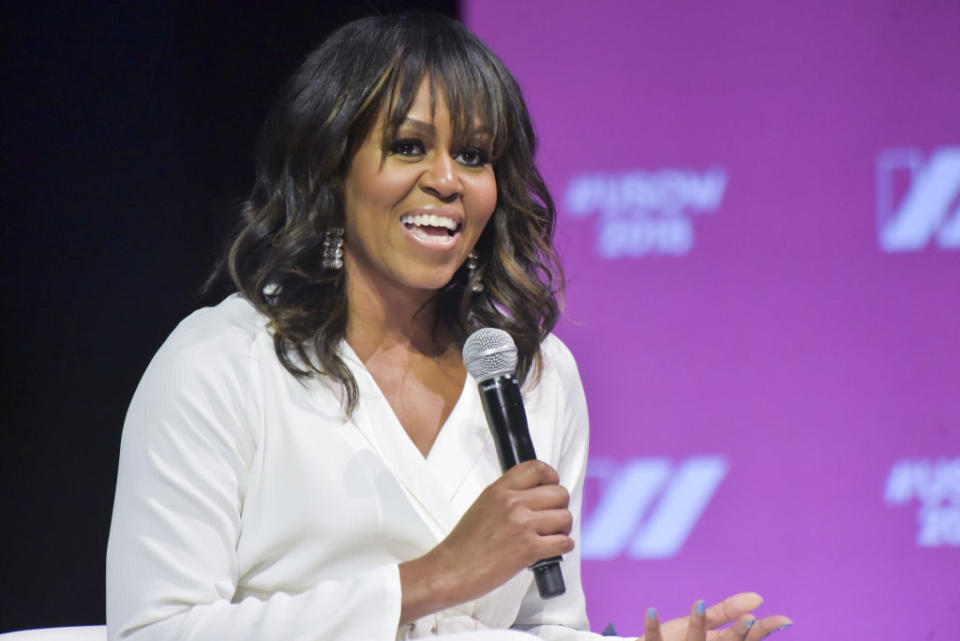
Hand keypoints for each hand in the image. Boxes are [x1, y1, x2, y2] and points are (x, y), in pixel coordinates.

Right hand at [399, 460, 572, 622]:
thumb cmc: (465, 543)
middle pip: (558, 493)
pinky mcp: (529, 549)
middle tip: (553, 515)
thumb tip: (534, 495)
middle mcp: (513, 503)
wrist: (452, 570)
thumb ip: (507, 496)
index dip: (552, 477)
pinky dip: (563, 546)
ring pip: (565, 517)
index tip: (552, 485)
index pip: (538, 468)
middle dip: (560, 506)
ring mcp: (522, 525)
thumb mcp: (483, 505)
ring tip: (553, 534)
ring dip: (563, 527)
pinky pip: (564, 542)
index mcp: (500, 490)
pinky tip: (553, 548)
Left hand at [638, 593, 791, 640]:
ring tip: (698, 603)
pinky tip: (651, 610)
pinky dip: (651, 626)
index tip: (784, 619)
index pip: (747, 639)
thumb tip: (758, 598)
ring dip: (697, 624)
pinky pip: (654, 639)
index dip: (764, 630)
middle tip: (750, 618)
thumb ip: (727, 612)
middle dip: (738, 633)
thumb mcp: (705, 626)